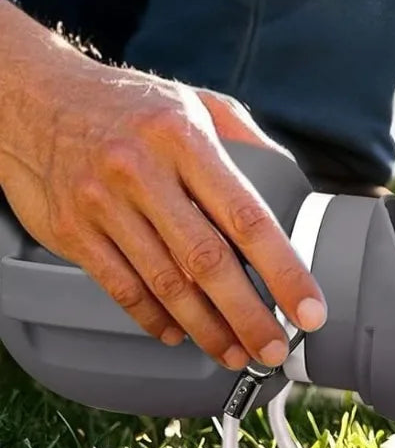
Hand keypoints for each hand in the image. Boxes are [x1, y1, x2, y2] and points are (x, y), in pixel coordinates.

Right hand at [0, 2, 326, 368]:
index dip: (284, 269)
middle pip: (207, 261)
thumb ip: (246, 139)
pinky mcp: (70, 231)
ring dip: (206, 327)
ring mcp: (102, 203)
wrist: (32, 96)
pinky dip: (153, 318)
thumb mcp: (196, 101)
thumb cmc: (128, 103)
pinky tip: (178, 333)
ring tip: (235, 351)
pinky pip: (120, 287)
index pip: (247, 216)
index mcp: (185, 138)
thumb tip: (293, 182)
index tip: (308, 306)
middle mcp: (142, 172)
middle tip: (275, 349)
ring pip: (164, 283)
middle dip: (248, 314)